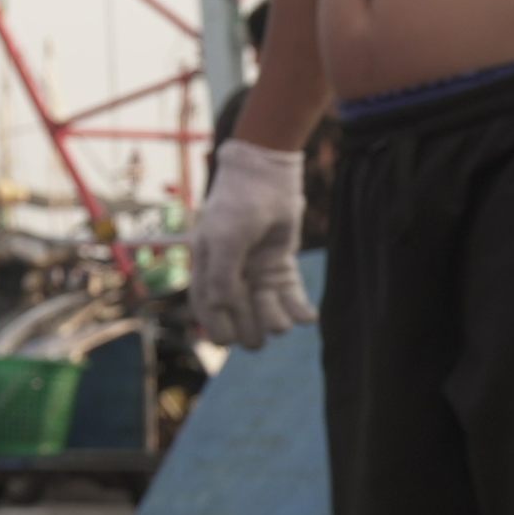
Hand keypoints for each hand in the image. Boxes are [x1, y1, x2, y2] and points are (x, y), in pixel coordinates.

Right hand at [190, 140, 314, 349]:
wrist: (265, 176)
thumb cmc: (238, 205)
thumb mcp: (226, 239)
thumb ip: (220, 276)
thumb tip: (221, 308)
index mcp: (206, 271)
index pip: (208, 311)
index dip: (218, 328)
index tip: (230, 338)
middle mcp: (230, 276)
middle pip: (239, 317)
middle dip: (249, 327)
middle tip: (259, 333)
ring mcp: (256, 273)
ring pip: (265, 310)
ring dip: (274, 320)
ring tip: (282, 320)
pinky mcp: (280, 267)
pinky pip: (289, 296)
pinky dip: (298, 310)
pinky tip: (307, 317)